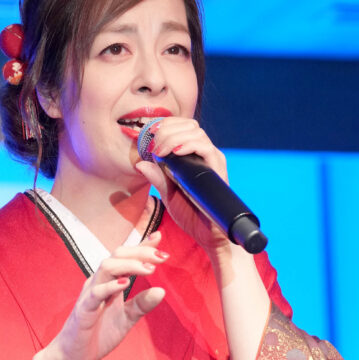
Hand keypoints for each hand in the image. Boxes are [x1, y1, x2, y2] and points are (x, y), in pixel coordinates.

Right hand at [42, 231, 166, 359]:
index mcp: (109, 282)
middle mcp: (98, 282)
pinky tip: (125, 284)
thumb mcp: (126, 319)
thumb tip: (162, 290)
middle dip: (140, 252)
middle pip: (117, 256)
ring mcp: (89, 294)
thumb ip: (142, 303)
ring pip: (106, 268)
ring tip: (149, 269)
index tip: (160, 239)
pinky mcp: (83, 310)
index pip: (125, 257)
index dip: (142, 246)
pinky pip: (95, 293)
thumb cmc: (97, 334)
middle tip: (163, 258)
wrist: (74, 356)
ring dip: (129, 265)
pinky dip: (110, 286)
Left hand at [134, 117, 231, 260]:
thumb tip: (140, 163)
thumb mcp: (168, 195)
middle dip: (167, 129)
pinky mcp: (218, 168)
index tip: (149, 135)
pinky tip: (173, 152)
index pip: (182, 127)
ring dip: (174, 137)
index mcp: (193, 156)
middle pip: (189, 125)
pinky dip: (187, 145)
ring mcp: (212, 160)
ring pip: (196, 132)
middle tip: (153, 145)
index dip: (165, 125)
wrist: (207, 235)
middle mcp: (205, 154)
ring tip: (160, 151)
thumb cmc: (191, 215)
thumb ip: (157, 178)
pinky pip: (205, 147)